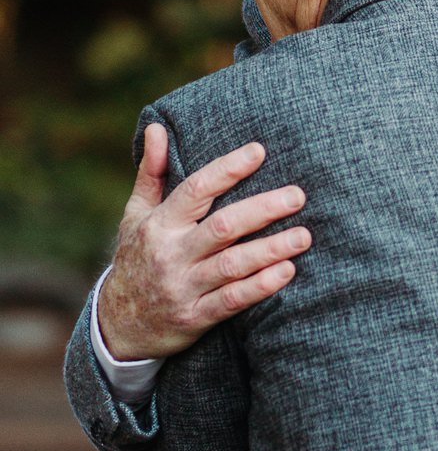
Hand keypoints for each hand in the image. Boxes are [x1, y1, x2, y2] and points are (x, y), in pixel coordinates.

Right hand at [96, 124, 310, 359]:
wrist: (119, 324)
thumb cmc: (137, 258)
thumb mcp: (136, 215)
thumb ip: (152, 173)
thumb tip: (156, 127)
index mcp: (160, 224)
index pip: (196, 190)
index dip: (228, 169)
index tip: (259, 151)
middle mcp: (171, 254)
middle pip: (222, 227)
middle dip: (262, 209)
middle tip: (298, 195)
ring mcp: (183, 287)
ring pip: (232, 265)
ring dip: (270, 250)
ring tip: (304, 236)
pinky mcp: (195, 317)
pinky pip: (232, 301)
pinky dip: (260, 287)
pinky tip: (287, 272)